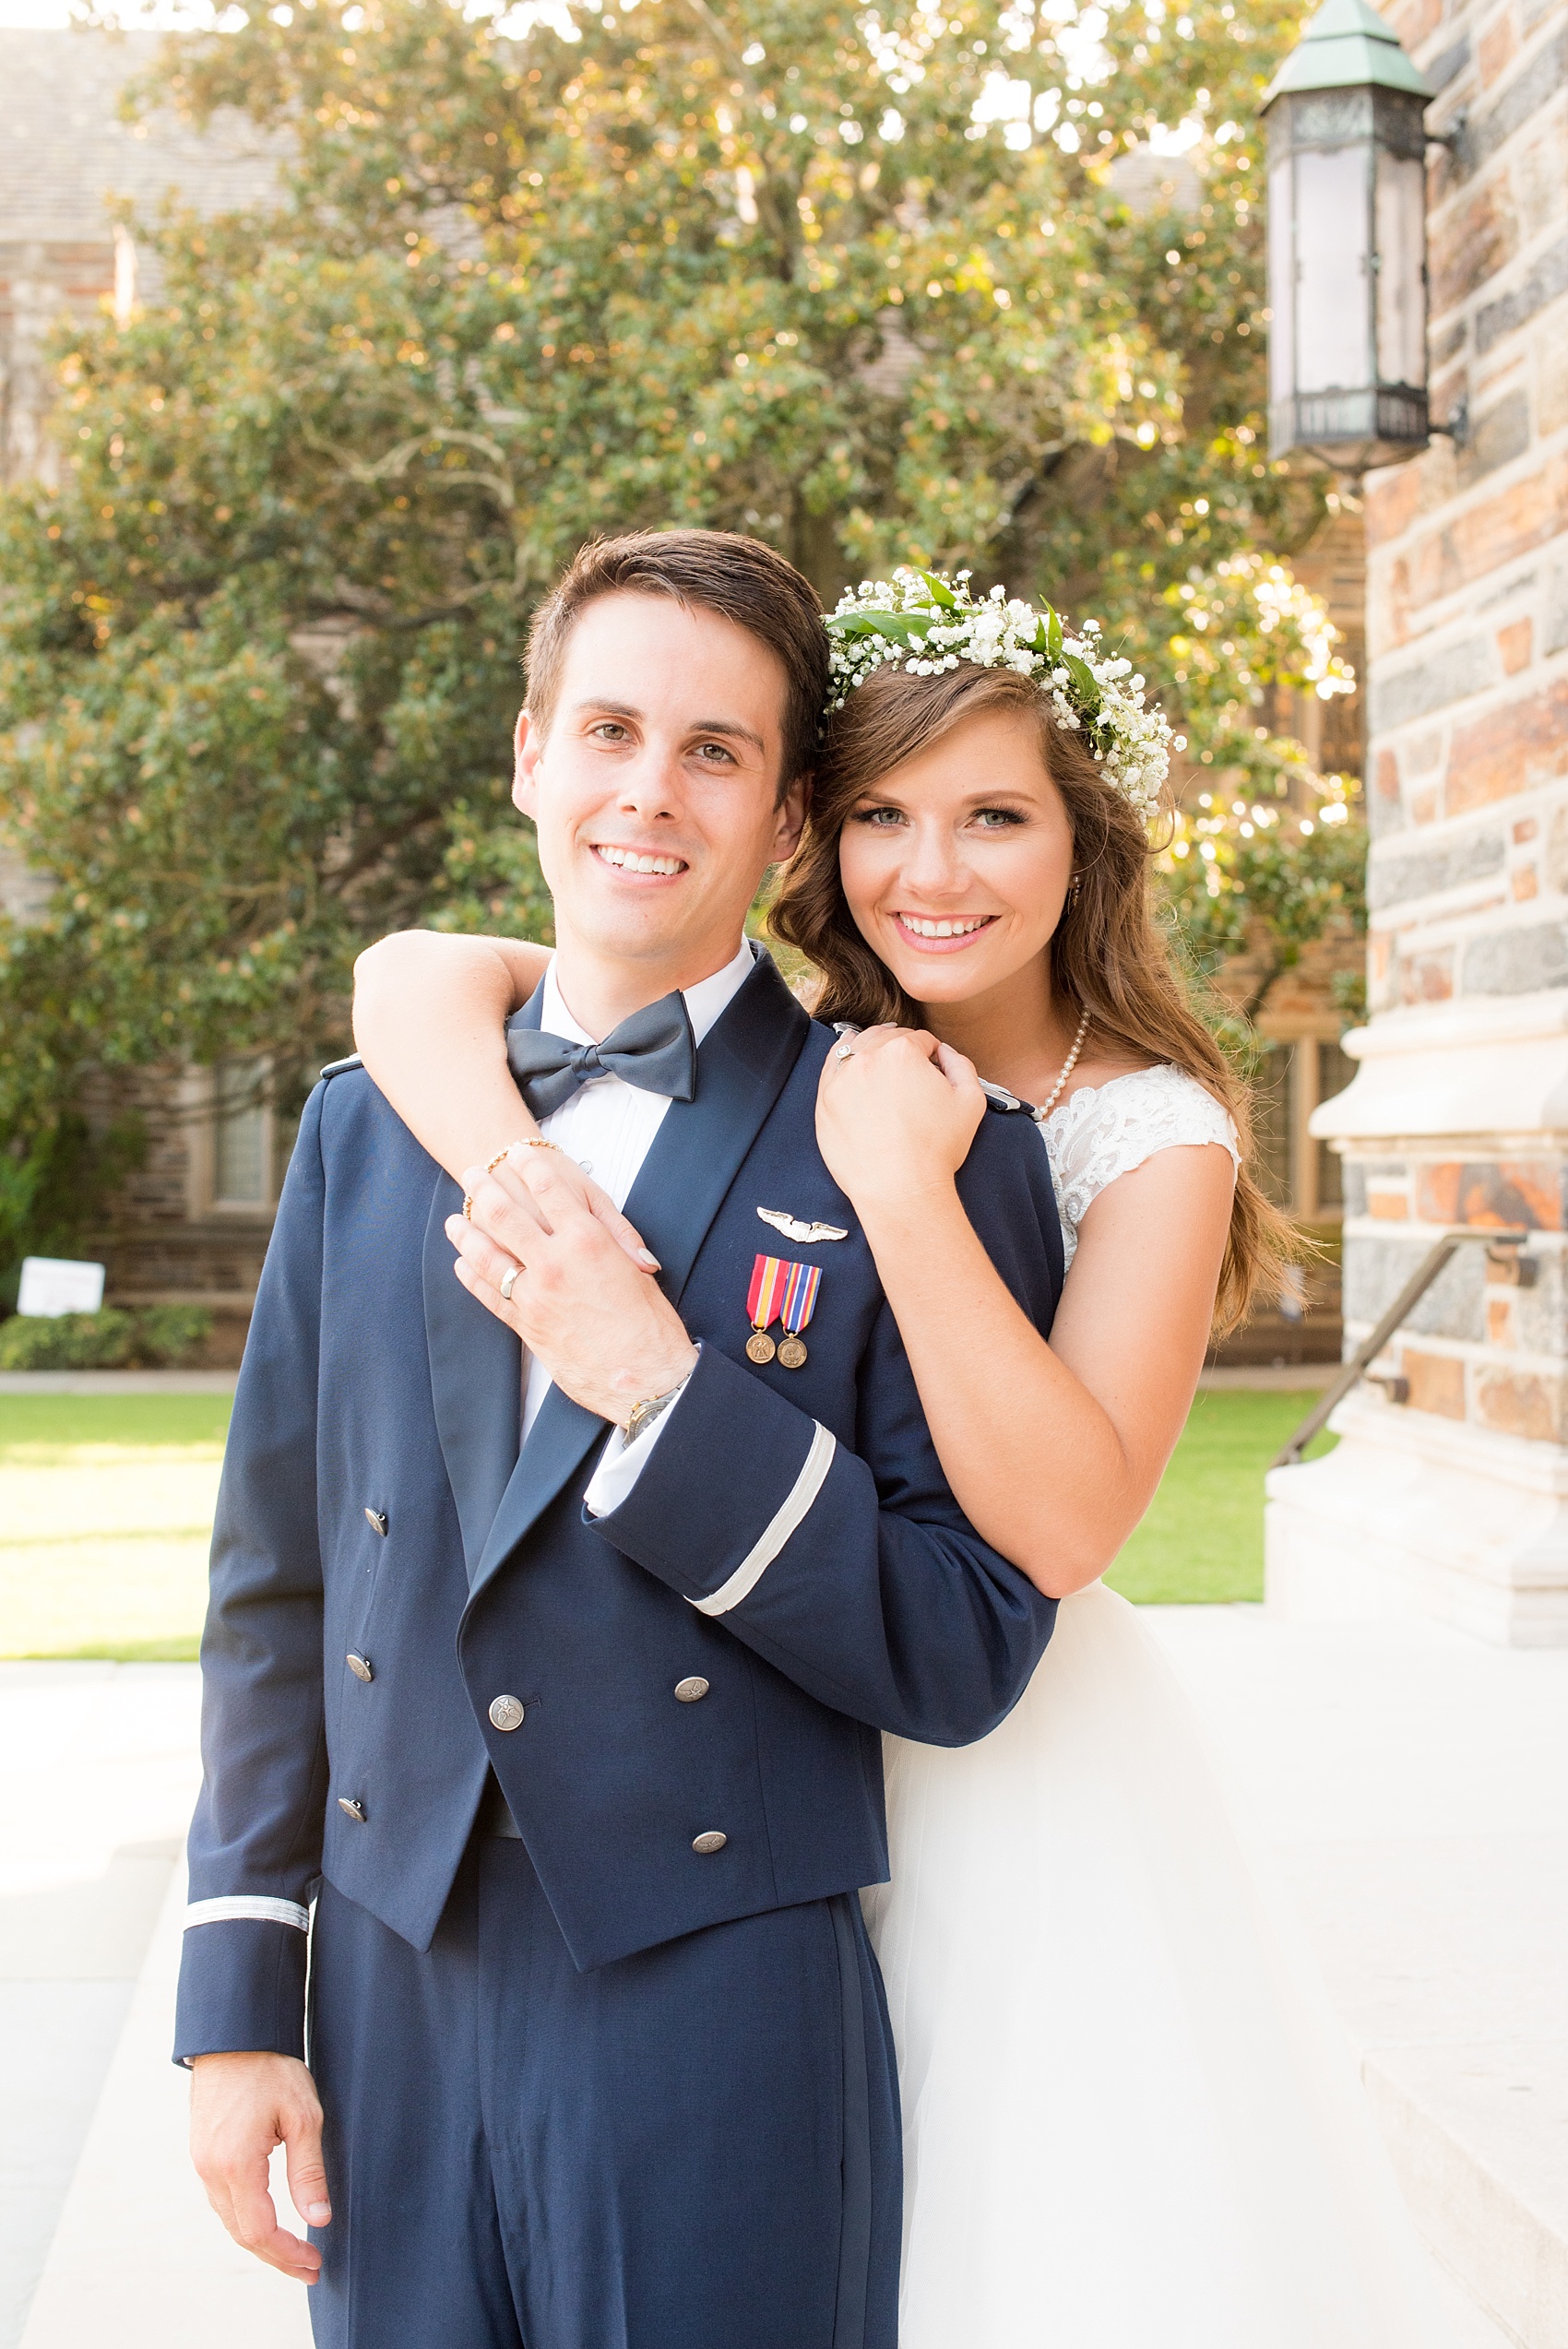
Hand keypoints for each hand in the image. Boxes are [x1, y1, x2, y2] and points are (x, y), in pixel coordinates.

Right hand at [189, 2050, 328, 2283]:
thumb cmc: (271, 2068)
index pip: (260, 2231)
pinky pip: (222, 2201)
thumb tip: (318, 2220)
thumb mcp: (303, 2116)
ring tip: (293, 2252)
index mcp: (236, 2165)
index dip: (287, 2254)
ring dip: (260, 2241)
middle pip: (242, 2234)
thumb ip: (308, 2172)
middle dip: (276, 2257)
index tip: (315, 2262)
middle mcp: (211, 2171)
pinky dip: (246, 2219)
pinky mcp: (203, 2152)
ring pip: (230, 2220)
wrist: (233, 2035)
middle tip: (310, 2269)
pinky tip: (267, 2221)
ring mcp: (202, 2163)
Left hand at [448, 1147, 698, 1423]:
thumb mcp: (641, 1273)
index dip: (531, 1165)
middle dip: (486, 1189)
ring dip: (466, 1234)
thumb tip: (603, 1222)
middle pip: (506, 1215)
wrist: (642, 1380)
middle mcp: (554, 1262)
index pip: (549, 1189)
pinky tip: (462, 1265)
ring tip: (454, 1220)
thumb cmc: (650, 1326)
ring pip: (486, 1255)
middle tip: (474, 1173)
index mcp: (587, 1241)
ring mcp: (534, 1295)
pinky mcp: (526, 1324)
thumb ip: (621, 1243)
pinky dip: (472, 1277)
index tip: (519, 1153)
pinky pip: (489, 1295)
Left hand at [816, 1026, 986, 1219]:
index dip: (930, 1050)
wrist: (899, 1187)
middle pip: (886, 1038)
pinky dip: (842, 1060)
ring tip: (880, 1056)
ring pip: (856, 1048)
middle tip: (909, 1063)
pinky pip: (831, 1067)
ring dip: (871, 1046)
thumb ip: (961, 1065)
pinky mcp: (825, 1100)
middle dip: (900, 1045)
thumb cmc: (935, 1149)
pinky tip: (850, 1061)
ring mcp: (841, 1079)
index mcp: (902, 1053)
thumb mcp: (971, 1101)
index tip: (931, 1063)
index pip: (919, 1038)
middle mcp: (868, 1059)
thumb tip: (944, 1052)